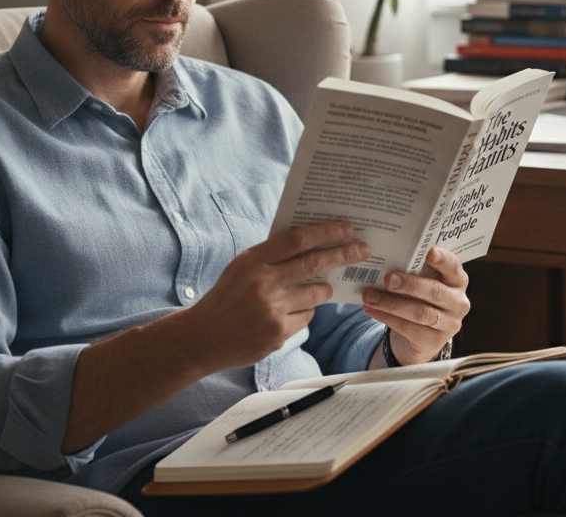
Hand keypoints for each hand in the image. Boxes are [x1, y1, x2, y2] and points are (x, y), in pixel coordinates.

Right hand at [185, 221, 367, 372]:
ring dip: (323, 288)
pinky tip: (286, 314)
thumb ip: (271, 256)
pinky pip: (307, 317)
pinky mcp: (279, 333)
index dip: (325, 232)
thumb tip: (312, 241)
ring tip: (319, 287)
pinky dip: (304, 313)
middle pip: (315, 262)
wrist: (203, 338)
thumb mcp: (242, 268)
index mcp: (253, 261)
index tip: (346, 228)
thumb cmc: (226, 297)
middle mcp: (264, 283)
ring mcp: (273, 309)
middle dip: (343, 254)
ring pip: (317, 293)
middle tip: (362, 249)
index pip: (297, 239)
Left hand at [362, 246, 469, 364]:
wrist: (420, 337)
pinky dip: (387, 318)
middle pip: (435, 291)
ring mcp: (449, 324)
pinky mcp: (434, 341)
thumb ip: (413, 271)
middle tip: (388, 279)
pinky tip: (372, 310)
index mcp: (457, 280)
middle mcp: (459, 302)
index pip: (453, 266)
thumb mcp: (422, 282)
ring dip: (391, 303)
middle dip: (410, 284)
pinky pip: (409, 328)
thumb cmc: (420, 299)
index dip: (443, 259)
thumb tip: (386, 258)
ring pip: (420, 312)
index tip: (429, 251)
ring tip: (370, 296)